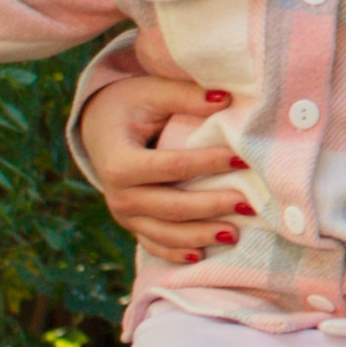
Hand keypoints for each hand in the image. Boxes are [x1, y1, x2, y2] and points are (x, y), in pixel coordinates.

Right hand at [83, 69, 258, 262]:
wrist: (97, 127)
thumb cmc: (129, 105)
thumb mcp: (151, 91)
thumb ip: (185, 95)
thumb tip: (225, 99)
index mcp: (120, 162)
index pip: (172, 167)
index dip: (209, 164)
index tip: (243, 159)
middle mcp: (118, 194)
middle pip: (171, 207)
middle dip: (211, 207)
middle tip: (248, 204)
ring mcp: (123, 214)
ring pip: (165, 234)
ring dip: (200, 236)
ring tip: (234, 234)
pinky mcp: (132, 225)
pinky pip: (155, 245)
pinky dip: (178, 253)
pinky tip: (203, 255)